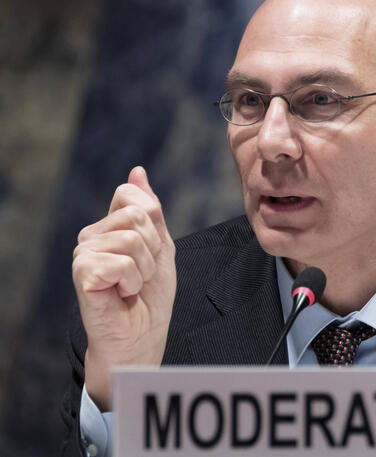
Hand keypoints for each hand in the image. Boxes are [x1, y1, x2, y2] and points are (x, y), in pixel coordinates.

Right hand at [72, 166, 175, 410]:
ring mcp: (84, 252)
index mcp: (109, 226)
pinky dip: (133, 280)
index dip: (154, 224)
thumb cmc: (150, 296)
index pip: (134, 196)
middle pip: (137, 215)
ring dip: (145, 267)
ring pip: (133, 237)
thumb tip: (137, 171)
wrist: (142, 335)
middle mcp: (91, 235)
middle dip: (153, 248)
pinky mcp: (82, 271)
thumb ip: (151, 210)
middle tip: (143, 274)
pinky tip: (122, 293)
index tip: (151, 253)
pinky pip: (123, 261)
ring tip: (133, 285)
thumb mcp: (161, 246)